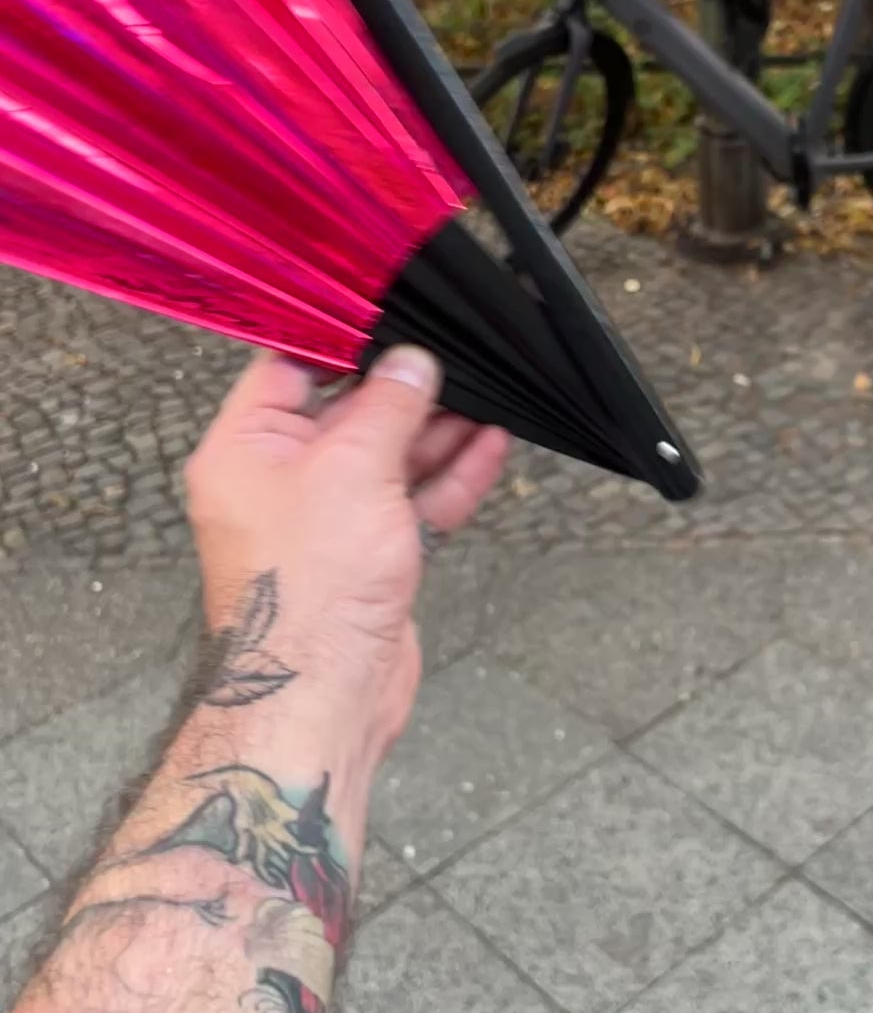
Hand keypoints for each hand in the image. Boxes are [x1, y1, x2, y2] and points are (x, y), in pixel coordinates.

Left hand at [185, 349, 506, 757]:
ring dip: (437, 432)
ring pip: (387, 457)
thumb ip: (388, 407)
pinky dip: (448, 477)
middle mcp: (277, 481)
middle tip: (453, 361)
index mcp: (243, 450)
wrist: (322, 694)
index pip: (286, 370)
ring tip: (487, 399)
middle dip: (404, 390)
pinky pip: (411, 501)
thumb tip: (411, 362)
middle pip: (345, 412)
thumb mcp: (352, 469)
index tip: (390, 319)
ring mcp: (325, 520)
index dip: (339, 342)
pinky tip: (489, 447)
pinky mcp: (367, 555)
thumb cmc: (309, 591)